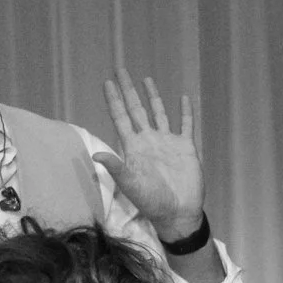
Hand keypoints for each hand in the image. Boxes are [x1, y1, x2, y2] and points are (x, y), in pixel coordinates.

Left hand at [97, 70, 202, 241]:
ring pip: (158, 113)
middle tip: (120, 70)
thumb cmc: (151, 201)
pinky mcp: (185, 147)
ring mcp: (167, 142)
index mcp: (133, 147)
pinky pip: (185, 124)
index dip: (114, 100)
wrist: (178, 212)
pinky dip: (185, 112)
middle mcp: (148, 140)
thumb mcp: (130, 184)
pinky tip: (184, 98)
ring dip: (153, 97)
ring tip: (146, 80)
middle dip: (128, 90)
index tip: (107, 83)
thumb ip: (116, 167)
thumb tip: (96, 154)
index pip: (121, 117)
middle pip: (136, 109)